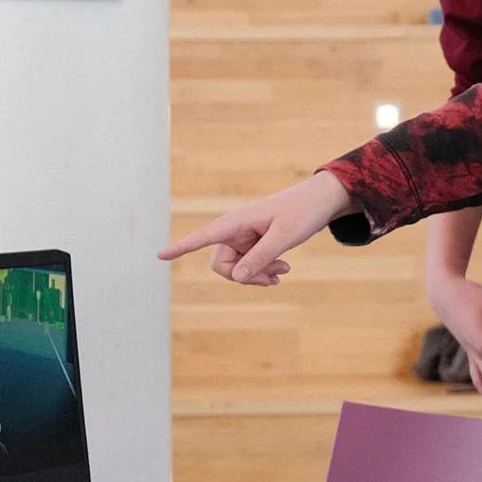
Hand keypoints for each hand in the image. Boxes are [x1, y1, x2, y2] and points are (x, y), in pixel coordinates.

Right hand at [157, 171, 360, 285]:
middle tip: (273, 279)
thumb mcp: (285, 236)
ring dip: (258, 275)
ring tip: (284, 271)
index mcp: (237, 221)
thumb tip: (237, 278)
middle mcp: (236, 230)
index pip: (203, 237)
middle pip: (223, 265)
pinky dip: (264, 271)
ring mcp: (246, 238)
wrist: (321, 201)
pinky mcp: (256, 244)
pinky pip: (251, 265)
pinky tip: (282, 270)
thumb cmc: (303, 211)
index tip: (159, 256)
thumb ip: (261, 257)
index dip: (181, 247)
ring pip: (239, 269)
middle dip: (244, 277)